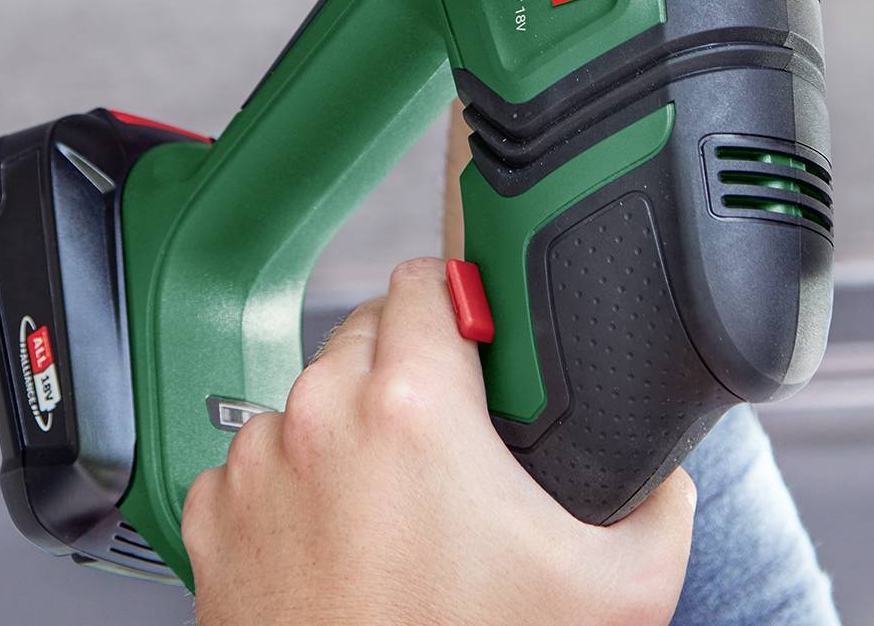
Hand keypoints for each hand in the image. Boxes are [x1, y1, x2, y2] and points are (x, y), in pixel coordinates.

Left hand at [183, 258, 696, 625]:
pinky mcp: (211, 524)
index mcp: (411, 405)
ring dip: (346, 432)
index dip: (463, 305)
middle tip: (454, 447)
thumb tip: (662, 474)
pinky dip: (291, 492)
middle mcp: (317, 419)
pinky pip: (253, 469)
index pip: (426, 280)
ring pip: (305, 402)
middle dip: (409, 373)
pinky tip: (338, 546)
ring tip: (396, 511)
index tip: (484, 348)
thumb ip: (660, 505)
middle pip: (364, 336)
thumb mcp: (621, 594)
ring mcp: (255, 471)